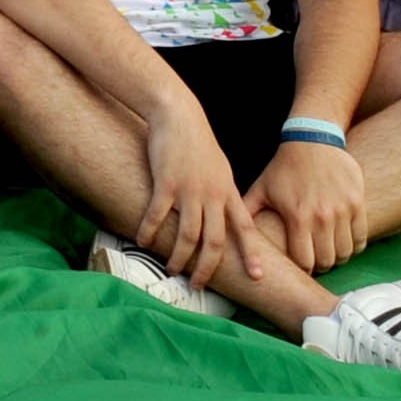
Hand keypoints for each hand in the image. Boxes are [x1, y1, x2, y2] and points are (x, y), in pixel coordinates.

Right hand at [138, 99, 264, 289]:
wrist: (179, 115)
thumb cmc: (197, 141)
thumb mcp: (219, 167)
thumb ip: (221, 192)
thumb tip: (221, 215)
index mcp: (227, 191)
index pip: (245, 228)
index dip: (252, 254)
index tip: (258, 276)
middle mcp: (212, 194)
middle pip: (215, 241)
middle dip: (208, 267)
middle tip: (199, 285)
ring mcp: (190, 190)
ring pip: (188, 235)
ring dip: (179, 257)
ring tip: (171, 269)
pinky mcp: (166, 183)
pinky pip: (158, 215)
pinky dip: (150, 231)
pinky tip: (142, 241)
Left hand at [243, 142, 366, 273]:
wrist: (312, 140)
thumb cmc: (284, 168)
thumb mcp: (261, 189)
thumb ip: (246, 212)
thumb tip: (226, 233)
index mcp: (297, 216)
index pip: (304, 261)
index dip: (302, 268)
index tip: (299, 265)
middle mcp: (322, 216)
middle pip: (327, 261)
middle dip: (320, 265)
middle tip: (315, 260)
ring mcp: (342, 210)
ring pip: (345, 253)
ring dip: (337, 257)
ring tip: (328, 251)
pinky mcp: (357, 203)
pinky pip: (361, 238)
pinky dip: (354, 245)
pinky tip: (343, 240)